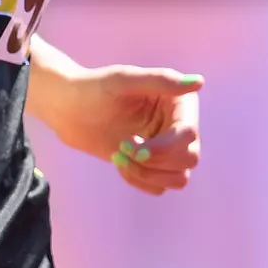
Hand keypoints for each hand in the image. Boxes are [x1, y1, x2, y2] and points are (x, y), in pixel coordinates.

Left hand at [44, 64, 202, 195]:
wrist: (68, 108)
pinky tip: (120, 163)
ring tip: (121, 157)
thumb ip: (160, 80)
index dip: (164, 147)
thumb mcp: (124, 80)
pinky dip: (140, 181)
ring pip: (178, 178)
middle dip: (154, 160)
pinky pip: (160, 187)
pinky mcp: (152, 165)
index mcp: (178, 103)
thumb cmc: (94, 88)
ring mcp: (166, 147)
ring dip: (148, 174)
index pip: (188, 133)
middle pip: (188, 158)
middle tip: (123, 146)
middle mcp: (178, 125)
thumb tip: (199, 82)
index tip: (132, 145)